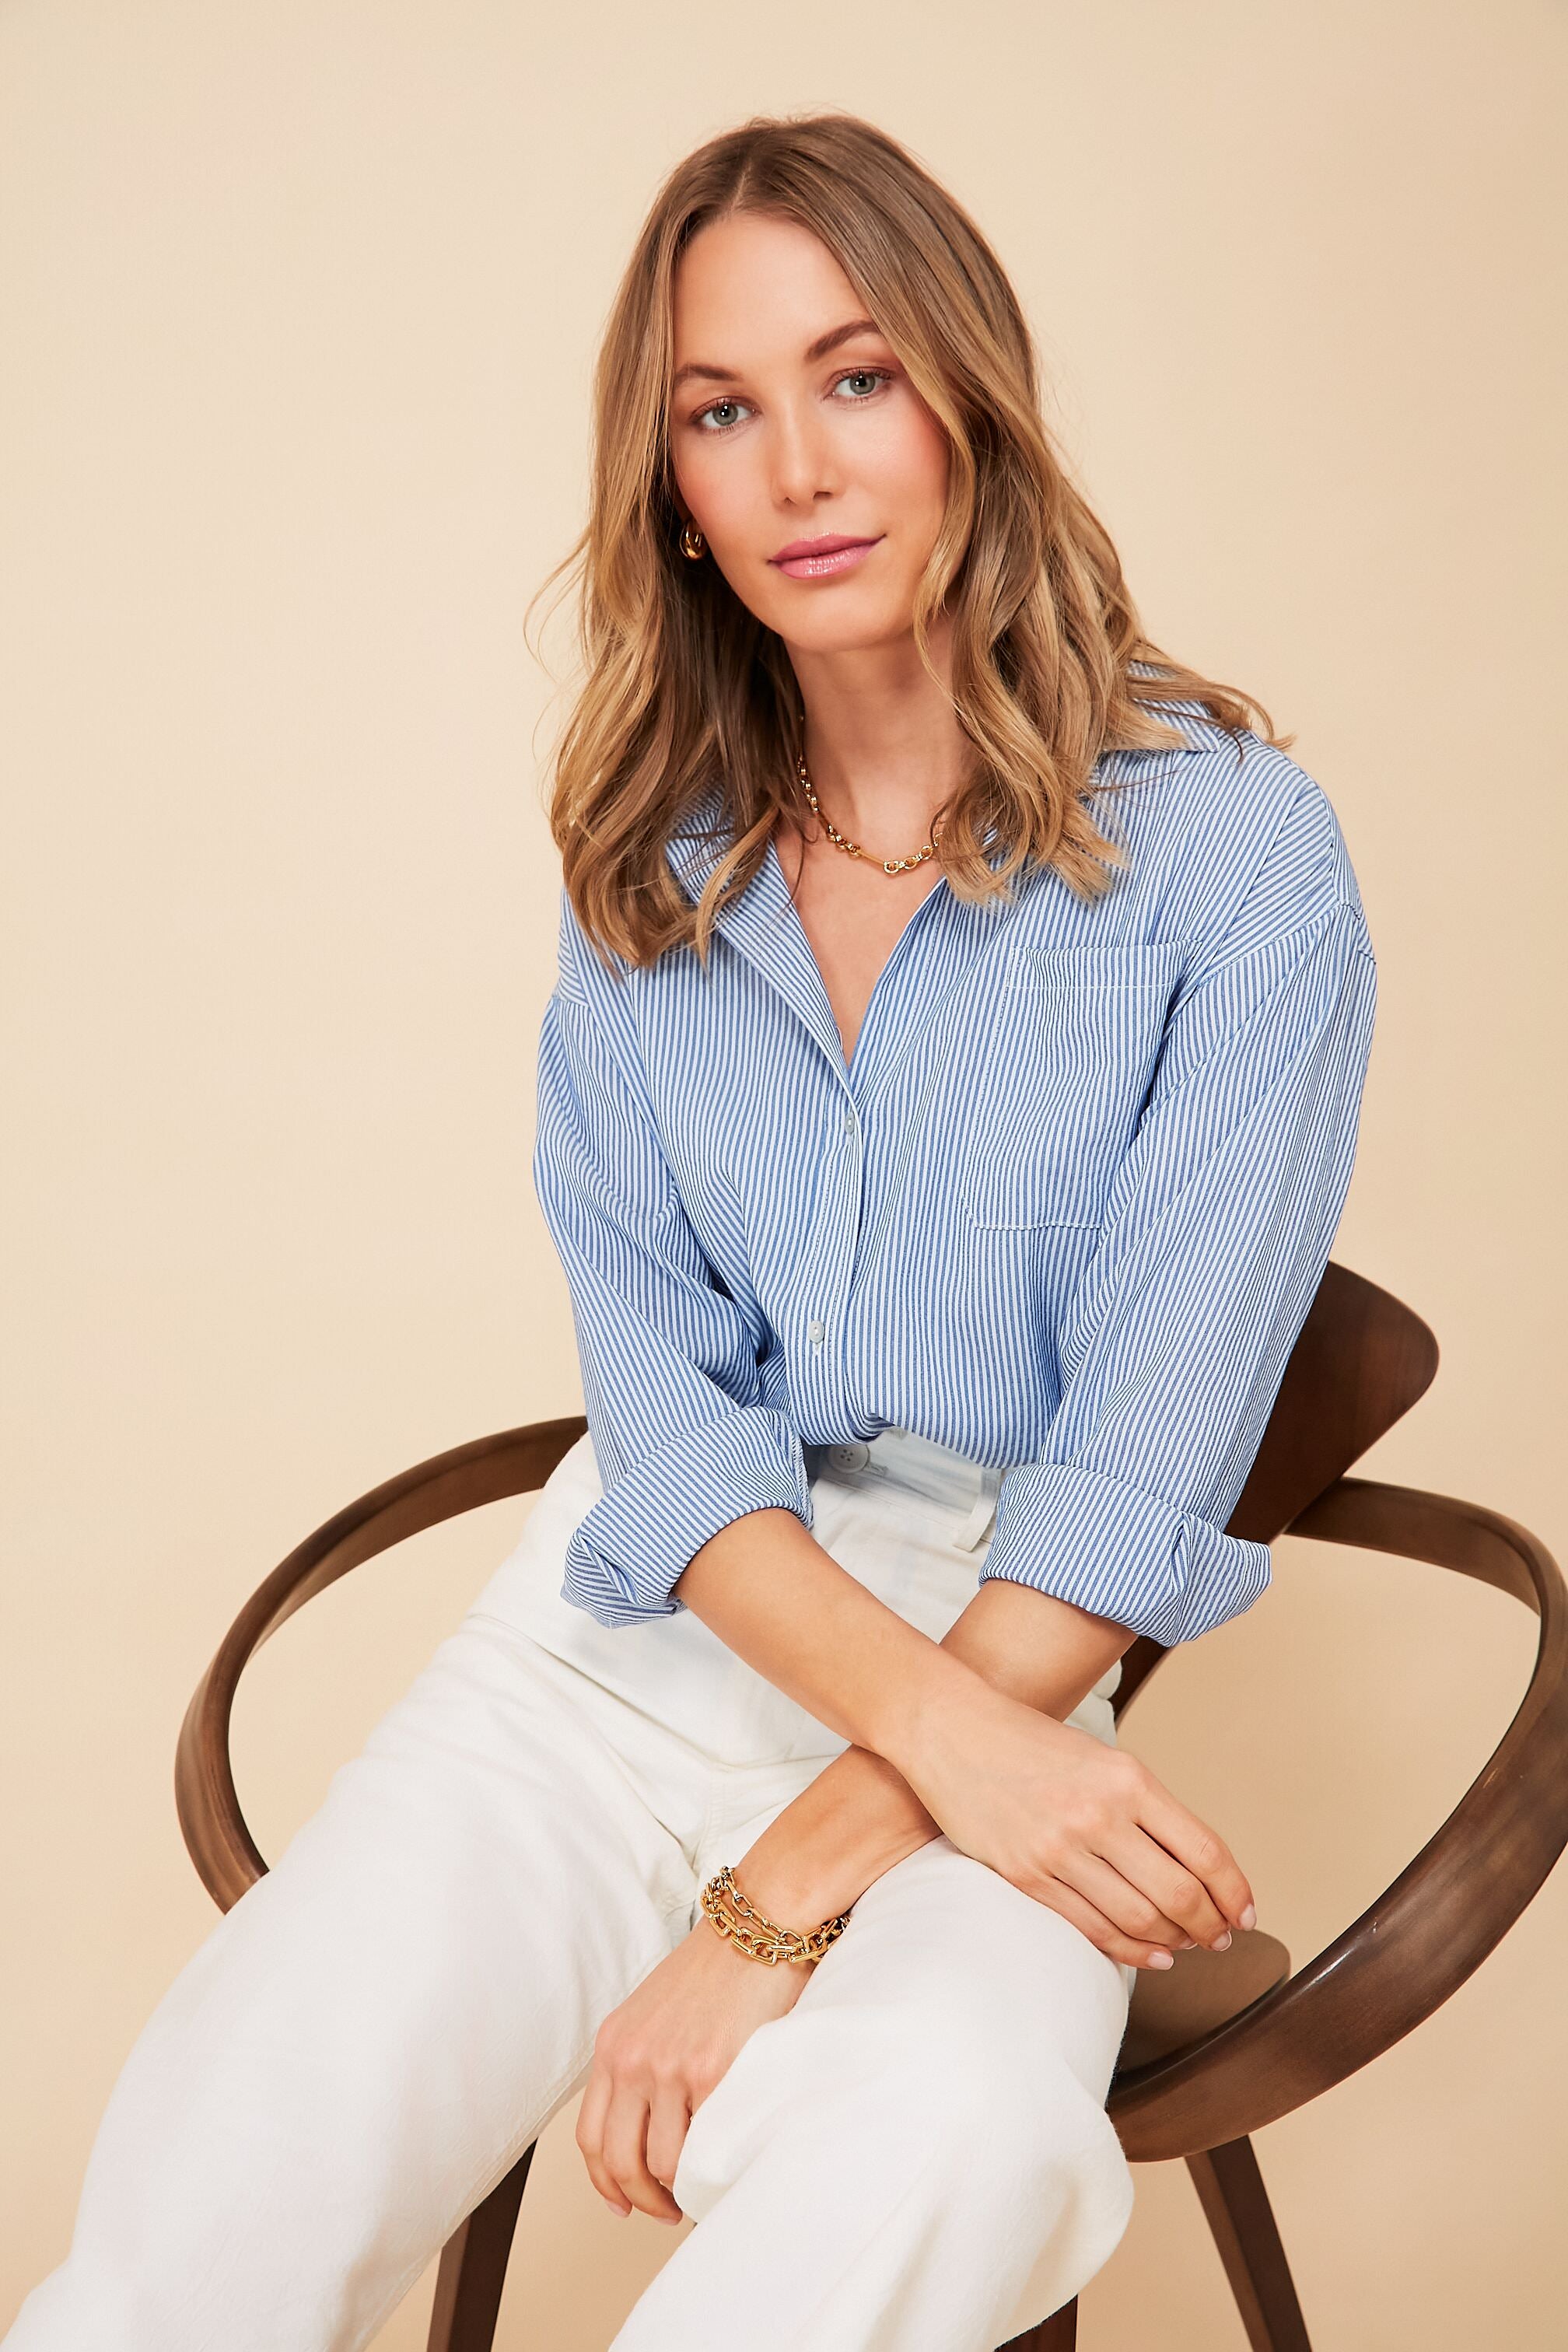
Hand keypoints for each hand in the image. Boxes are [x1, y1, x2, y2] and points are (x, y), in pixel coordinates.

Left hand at [576, 1914, 809, 2221]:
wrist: (758, 1924)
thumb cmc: (719, 1968)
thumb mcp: (656, 2012)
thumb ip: (644, 2062)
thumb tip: (649, 2127)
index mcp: (613, 2045)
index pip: (591, 2137)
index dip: (605, 2183)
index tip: (623, 2204)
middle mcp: (632, 2059)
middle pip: (619, 2161)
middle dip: (642, 2200)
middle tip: (667, 2212)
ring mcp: (670, 2069)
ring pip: (662, 2164)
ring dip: (681, 2189)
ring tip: (702, 2187)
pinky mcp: (711, 2073)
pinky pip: (704, 2144)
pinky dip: (713, 2165)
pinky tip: (726, 2161)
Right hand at [899, 1678, 1255, 1970]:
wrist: (951, 1730)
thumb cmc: (1029, 1741)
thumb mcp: (1102, 1758)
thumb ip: (1145, 1808)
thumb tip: (1194, 1870)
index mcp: (1127, 1778)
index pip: (1203, 1852)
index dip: (1234, 1892)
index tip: (1245, 1913)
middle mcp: (1097, 1815)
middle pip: (1179, 1895)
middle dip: (1211, 1926)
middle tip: (1221, 1937)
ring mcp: (1059, 1849)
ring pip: (1139, 1920)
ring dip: (1175, 1942)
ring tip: (1188, 1945)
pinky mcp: (1027, 1876)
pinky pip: (1092, 1928)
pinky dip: (1130, 1950)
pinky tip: (1150, 1952)